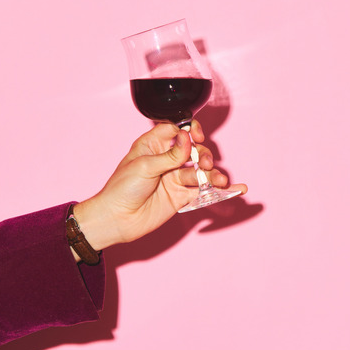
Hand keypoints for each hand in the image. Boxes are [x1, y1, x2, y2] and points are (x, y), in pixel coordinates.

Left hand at [72, 120, 246, 253]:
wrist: (117, 219)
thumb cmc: (121, 189)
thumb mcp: (145, 166)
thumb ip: (170, 155)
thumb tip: (187, 138)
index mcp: (152, 146)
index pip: (176, 131)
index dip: (189, 131)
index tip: (197, 136)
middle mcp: (165, 160)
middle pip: (193, 150)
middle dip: (204, 154)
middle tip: (205, 163)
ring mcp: (174, 178)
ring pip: (200, 171)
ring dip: (212, 174)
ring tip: (219, 181)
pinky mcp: (180, 196)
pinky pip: (202, 191)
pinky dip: (217, 190)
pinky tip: (231, 189)